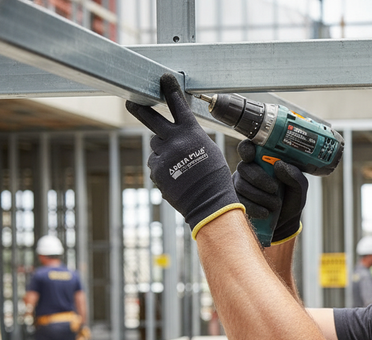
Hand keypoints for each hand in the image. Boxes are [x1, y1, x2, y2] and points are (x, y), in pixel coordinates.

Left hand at [125, 74, 243, 237]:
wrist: (209, 202)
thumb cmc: (214, 178)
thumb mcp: (209, 150)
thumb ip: (191, 138)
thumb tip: (175, 135)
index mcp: (191, 132)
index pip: (178, 106)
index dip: (170, 91)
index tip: (163, 78)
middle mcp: (175, 140)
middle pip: (151, 119)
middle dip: (139, 108)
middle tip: (130, 102)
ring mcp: (163, 155)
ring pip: (156, 146)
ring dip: (164, 152)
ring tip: (181, 167)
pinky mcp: (156, 169)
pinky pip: (156, 163)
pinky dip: (163, 168)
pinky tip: (177, 177)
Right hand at [233, 140, 308, 243]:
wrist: (285, 223)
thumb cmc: (291, 201)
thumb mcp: (299, 189)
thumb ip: (295, 176)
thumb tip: (279, 165)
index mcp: (263, 161)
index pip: (248, 147)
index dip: (247, 149)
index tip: (252, 157)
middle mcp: (248, 170)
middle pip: (244, 167)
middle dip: (260, 179)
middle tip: (275, 189)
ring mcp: (239, 184)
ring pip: (242, 185)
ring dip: (260, 196)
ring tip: (275, 205)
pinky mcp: (236, 200)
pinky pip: (239, 201)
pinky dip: (255, 208)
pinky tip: (265, 213)